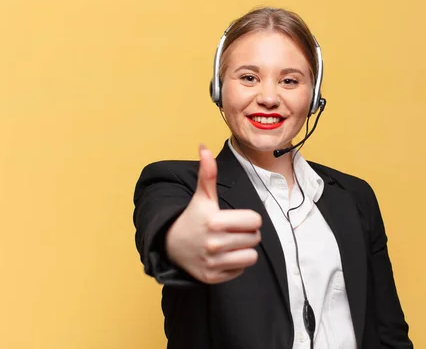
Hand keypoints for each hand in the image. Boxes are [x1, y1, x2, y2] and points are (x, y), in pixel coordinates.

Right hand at [165, 144, 261, 283]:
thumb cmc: (193, 218)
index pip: (255, 221)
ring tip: (231, 244)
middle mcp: (213, 243)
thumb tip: (204, 148)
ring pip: (251, 257)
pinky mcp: (212, 278)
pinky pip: (240, 271)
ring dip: (244, 250)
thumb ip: (207, 174)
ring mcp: (212, 263)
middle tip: (232, 232)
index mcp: (214, 221)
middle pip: (254, 239)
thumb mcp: (201, 196)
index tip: (237, 219)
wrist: (170, 245)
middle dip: (247, 234)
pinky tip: (222, 257)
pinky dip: (235, 265)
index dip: (249, 219)